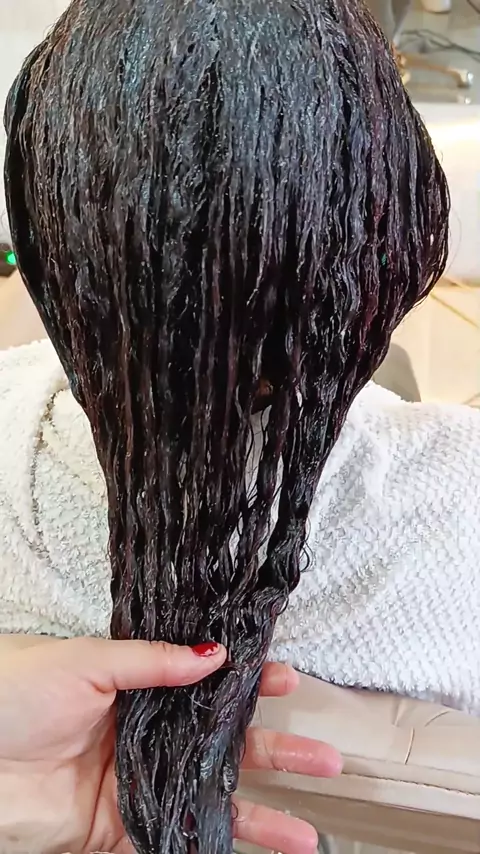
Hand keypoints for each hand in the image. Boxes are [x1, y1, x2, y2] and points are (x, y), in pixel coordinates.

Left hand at [0, 637, 340, 853]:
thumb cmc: (20, 691)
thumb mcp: (88, 662)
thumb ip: (152, 661)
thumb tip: (215, 656)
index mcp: (140, 688)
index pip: (209, 685)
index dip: (250, 684)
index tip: (288, 681)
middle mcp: (149, 735)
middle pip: (225, 746)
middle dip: (278, 753)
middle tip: (327, 759)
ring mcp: (141, 783)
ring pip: (212, 798)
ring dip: (261, 814)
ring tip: (306, 830)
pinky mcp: (122, 828)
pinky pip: (176, 836)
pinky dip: (212, 844)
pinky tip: (253, 851)